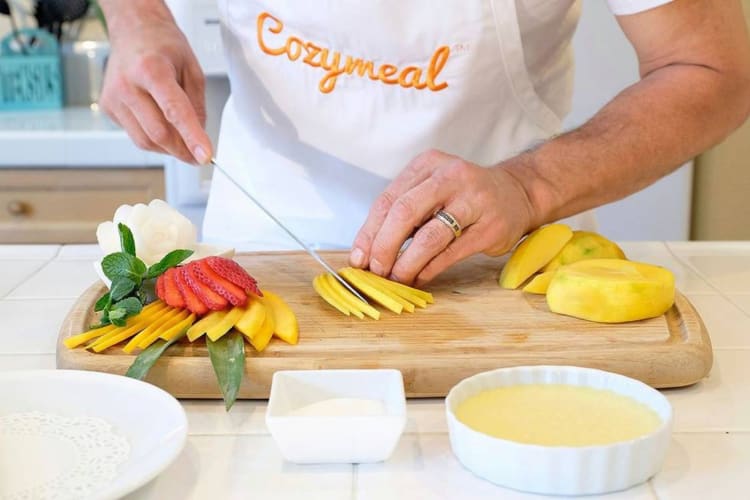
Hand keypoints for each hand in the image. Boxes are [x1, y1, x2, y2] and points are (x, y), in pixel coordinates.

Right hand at [99, 2, 211, 163]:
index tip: (205, 156)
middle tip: (198, 154)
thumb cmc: (162, 45)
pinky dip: (153, 139)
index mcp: (151, 69)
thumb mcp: (192, 69)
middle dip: (183, 150)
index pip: (175, 111)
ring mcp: (113, 97)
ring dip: (169, 148)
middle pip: (158, 133)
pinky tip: (161, 123)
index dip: (192, 137)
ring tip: (182, 139)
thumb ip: (197, 105)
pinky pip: (135, 135)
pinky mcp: (108, 108)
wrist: (133, 30)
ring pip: (145, 141)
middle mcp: (127, 84)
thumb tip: (198, 137)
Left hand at [350, 150, 536, 285]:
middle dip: (384, 246)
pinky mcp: (490, 228)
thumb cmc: (463, 195)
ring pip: (430, 237)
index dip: (369, 231)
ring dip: (407, 263)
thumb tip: (368, 250)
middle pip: (405, 213)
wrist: (517, 193)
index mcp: (428, 164)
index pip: (389, 199)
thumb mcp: (432, 188)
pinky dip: (430, 268)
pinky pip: (452, 252)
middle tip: (376, 270)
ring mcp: (474, 201)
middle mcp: (451, 177)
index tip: (359, 257)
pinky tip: (420, 277)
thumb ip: (403, 212)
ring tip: (396, 277)